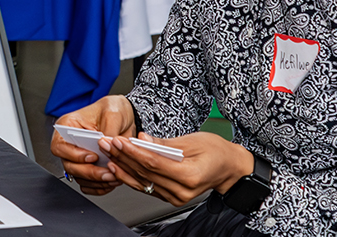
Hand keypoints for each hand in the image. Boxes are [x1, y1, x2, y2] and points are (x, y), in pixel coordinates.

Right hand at [51, 95, 136, 194]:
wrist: (127, 118)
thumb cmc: (113, 110)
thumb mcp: (113, 113)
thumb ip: (109, 129)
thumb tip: (107, 146)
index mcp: (68, 126)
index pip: (59, 145)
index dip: (73, 155)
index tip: (92, 157)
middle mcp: (71, 143)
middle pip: (69, 165)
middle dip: (88, 172)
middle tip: (106, 172)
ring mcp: (79, 157)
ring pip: (79, 177)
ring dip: (96, 181)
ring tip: (113, 177)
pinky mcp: (89, 167)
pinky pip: (89, 184)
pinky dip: (100, 187)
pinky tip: (111, 181)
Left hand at [101, 131, 253, 206]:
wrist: (228, 168)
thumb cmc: (215, 151)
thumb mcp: (192, 140)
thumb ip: (164, 143)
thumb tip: (142, 139)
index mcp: (190, 176)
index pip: (154, 163)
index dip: (133, 152)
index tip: (119, 140)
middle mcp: (182, 191)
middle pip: (146, 173)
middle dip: (123, 157)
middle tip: (107, 143)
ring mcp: (176, 197)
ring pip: (143, 182)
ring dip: (123, 167)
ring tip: (109, 153)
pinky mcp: (171, 197)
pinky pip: (147, 187)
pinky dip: (132, 176)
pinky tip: (120, 167)